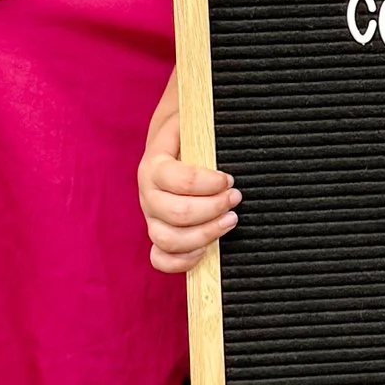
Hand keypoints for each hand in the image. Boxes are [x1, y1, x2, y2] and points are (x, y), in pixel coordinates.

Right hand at [139, 98, 239, 272]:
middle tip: (235, 198)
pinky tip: (206, 250)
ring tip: (230, 221)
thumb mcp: (192, 123)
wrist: (171, 148)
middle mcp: (148, 196)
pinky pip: (160, 260)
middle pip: (175, 213)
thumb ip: (201, 125)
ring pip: (168, 239)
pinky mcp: (159, 237)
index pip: (176, 179)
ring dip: (204, 235)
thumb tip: (220, 124)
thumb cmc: (188, 137)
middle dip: (212, 208)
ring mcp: (152, 219)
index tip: (229, 179)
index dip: (206, 182)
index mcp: (153, 166)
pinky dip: (181, 262)